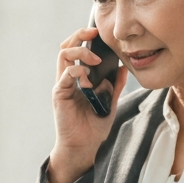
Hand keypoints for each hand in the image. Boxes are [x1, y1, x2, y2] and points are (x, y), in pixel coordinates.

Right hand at [48, 27, 128, 182]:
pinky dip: (78, 71)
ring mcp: (62, 85)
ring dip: (80, 52)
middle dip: (79, 36)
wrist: (84, 147)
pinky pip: (66, 75)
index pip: (76, 50)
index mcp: (78, 78)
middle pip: (66, 46)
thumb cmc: (94, 127)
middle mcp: (67, 79)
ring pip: (63, 55)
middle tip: (94, 35)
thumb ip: (115, 86)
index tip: (98, 35)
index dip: (84, 38)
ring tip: (95, 61)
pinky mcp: (59, 94)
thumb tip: (123, 68)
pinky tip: (89, 80)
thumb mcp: (110, 103)